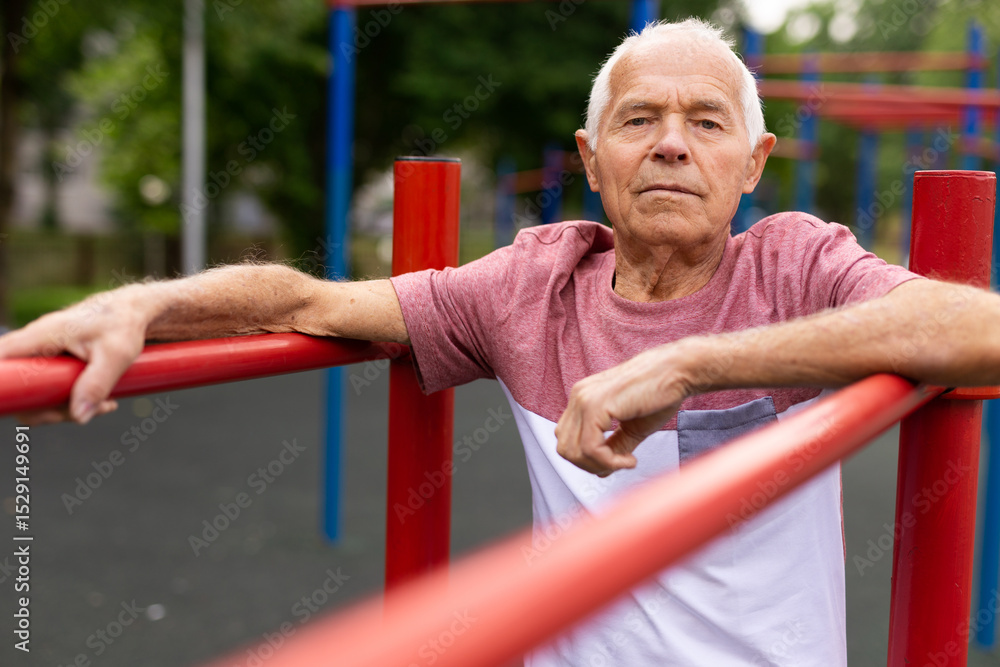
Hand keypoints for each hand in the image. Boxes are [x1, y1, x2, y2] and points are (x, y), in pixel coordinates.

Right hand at [0, 288, 149, 423]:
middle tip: (80, 414)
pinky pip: (54, 387)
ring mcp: (44, 353)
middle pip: (19, 385)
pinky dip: (75, 399)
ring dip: (66, 407)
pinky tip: (105, 402)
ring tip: (105, 405)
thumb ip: (96, 385)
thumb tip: (79, 417)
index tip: (27, 405)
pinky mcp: (56, 361)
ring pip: (38, 390)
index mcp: (42, 334)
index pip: (3, 357)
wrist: (134, 311)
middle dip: (46, 408)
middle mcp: (36, 343)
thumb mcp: (115, 356)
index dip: (4, 382)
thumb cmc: (123, 325)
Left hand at [554, 343, 694, 475]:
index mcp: (583, 398)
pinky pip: (591, 448)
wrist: (677, 371)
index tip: (615, 462)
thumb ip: (613, 447)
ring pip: (574, 452)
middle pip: (565, 449)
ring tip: (626, 461)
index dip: (588, 460)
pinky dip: (609, 462)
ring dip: (600, 465)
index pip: (567, 440)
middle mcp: (579, 396)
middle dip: (591, 466)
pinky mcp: (596, 406)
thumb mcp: (631, 428)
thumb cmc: (659, 393)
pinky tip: (630, 459)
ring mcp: (584, 399)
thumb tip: (601, 470)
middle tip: (618, 465)